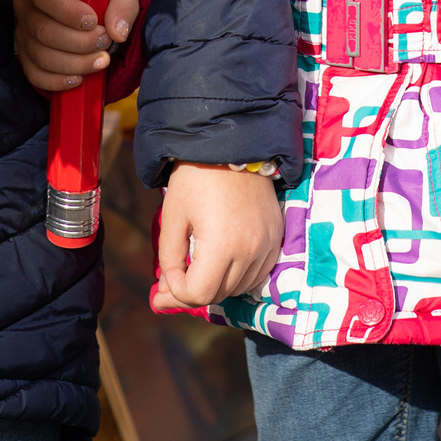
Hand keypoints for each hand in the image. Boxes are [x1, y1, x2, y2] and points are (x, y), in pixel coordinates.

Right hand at [13, 0, 139, 93]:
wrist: (96, 9)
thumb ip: (124, 3)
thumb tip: (118, 32)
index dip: (67, 10)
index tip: (93, 21)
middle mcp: (25, 2)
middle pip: (42, 29)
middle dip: (78, 42)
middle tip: (106, 42)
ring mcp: (22, 30)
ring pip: (40, 55)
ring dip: (74, 63)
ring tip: (101, 61)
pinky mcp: (26, 55)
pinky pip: (34, 74)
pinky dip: (57, 81)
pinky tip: (79, 78)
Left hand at [151, 163, 281, 310]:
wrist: (229, 146)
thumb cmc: (194, 179)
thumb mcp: (172, 217)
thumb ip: (169, 259)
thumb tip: (165, 295)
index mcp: (222, 244)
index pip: (200, 293)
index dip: (177, 291)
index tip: (167, 274)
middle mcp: (250, 250)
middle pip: (219, 294)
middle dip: (193, 290)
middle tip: (174, 278)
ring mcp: (267, 244)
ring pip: (239, 287)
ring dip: (216, 285)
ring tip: (198, 267)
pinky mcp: (276, 237)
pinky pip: (258, 273)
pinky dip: (238, 276)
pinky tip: (222, 261)